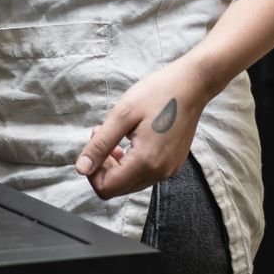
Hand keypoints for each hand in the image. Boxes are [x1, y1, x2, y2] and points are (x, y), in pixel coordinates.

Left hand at [74, 62, 207, 198]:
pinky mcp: (172, 164)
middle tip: (102, 134)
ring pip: (130, 183)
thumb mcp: (122, 114)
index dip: (92, 170)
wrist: (192, 85)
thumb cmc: (158, 93)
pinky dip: (131, 161)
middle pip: (117, 189)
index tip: (95, 142)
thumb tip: (81, 168)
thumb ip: (100, 144)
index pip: (106, 188)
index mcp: (145, 162)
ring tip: (115, 134)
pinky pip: (144, 174)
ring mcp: (168, 171)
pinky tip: (131, 138)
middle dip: (103, 166)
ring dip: (116, 163)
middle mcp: (159, 173)